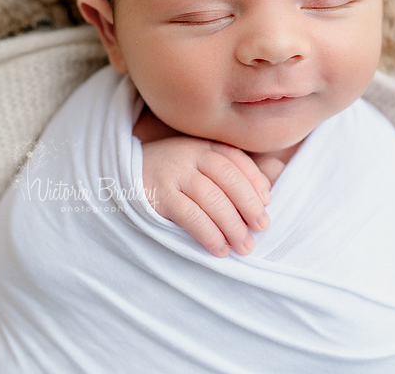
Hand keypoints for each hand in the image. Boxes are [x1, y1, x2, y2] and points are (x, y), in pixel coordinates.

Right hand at [142, 136, 275, 256]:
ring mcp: (172, 173)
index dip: (255, 179)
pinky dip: (208, 233)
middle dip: (248, 204)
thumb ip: (235, 170)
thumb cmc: (170, 177)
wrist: (115, 178)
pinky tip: (219, 249)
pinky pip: (189, 214)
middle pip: (228, 177)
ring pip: (211, 197)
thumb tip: (278, 173)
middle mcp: (189, 155)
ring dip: (232, 224)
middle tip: (262, 227)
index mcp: (203, 146)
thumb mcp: (200, 166)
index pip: (236, 159)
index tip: (268, 202)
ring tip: (244, 246)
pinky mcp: (157, 195)